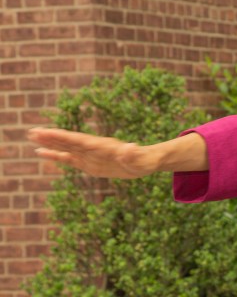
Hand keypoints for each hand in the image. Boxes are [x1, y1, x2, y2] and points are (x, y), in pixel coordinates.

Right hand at [27, 128, 156, 178]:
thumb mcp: (139, 159)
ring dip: (50, 144)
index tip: (46, 132)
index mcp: (102, 146)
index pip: (78, 140)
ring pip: (66, 148)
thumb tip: (130, 147)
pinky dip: (56, 156)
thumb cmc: (143, 160)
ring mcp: (90, 155)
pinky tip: (43, 153)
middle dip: (51, 137)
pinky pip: (70, 159)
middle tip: (32, 132)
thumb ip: (132, 154)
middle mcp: (93, 148)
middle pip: (68, 141)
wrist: (145, 162)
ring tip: (32, 138)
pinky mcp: (90, 164)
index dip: (62, 136)